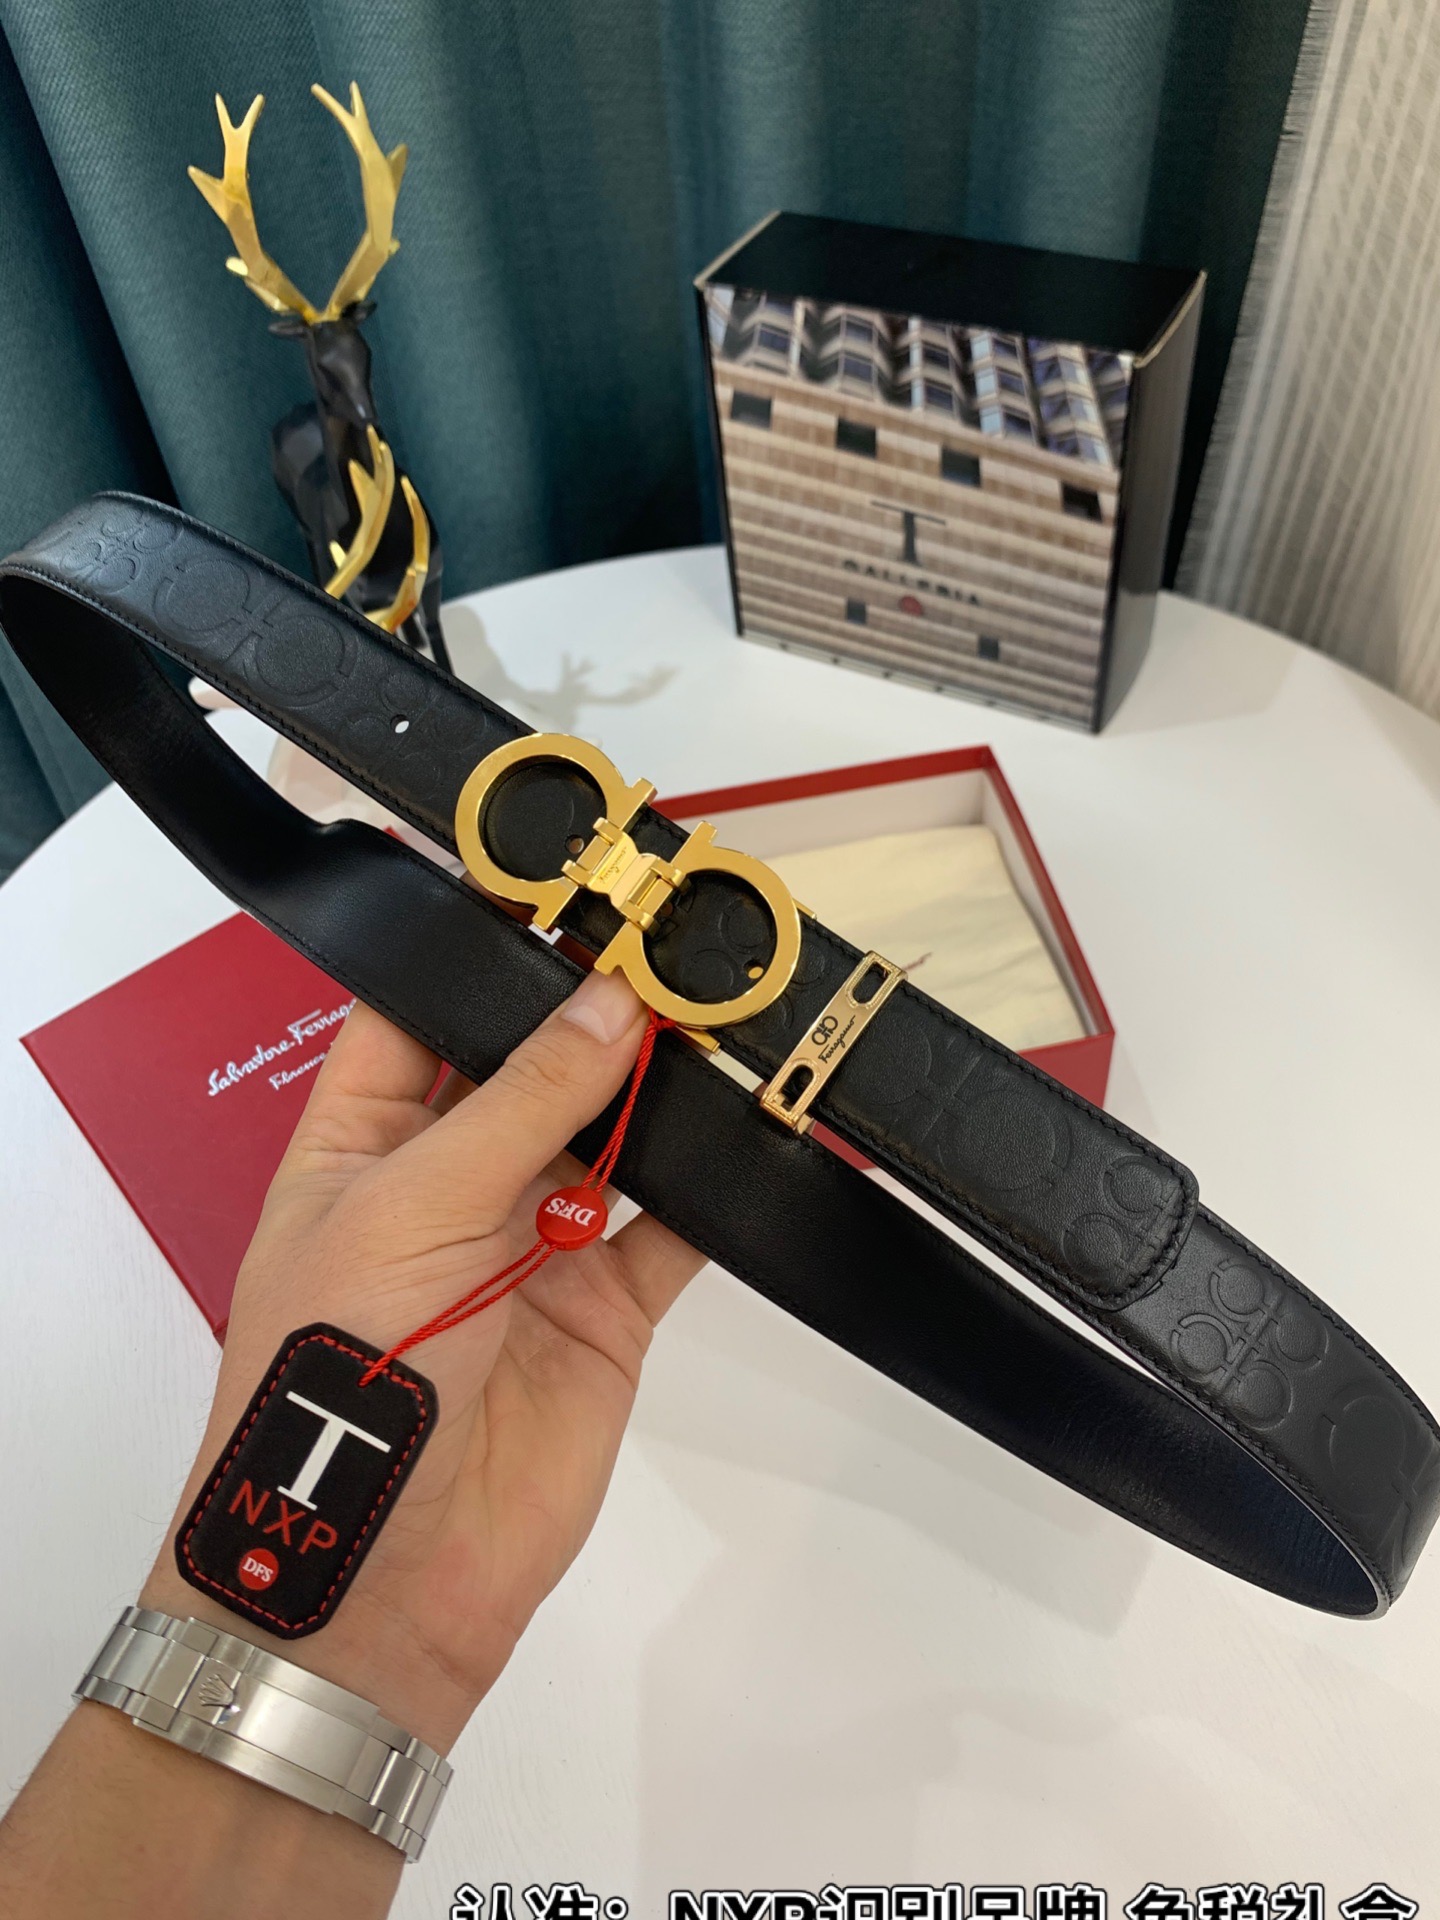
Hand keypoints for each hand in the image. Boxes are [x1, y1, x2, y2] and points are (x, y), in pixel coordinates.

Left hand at [142, 967, 704, 1748]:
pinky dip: (719, 1186)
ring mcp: (531, 1241)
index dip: (478, 952)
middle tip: (673, 939)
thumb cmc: (341, 1379)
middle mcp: (447, 1180)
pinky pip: (674, 1227)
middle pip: (528, 1065)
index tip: (560, 886)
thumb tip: (612, 1001)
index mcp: (360, 1142)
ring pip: (611, 1134)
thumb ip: (522, 1100)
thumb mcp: (414, 1207)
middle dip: (592, 1011)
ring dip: (663, 1086)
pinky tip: (761, 1129)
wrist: (384, 1581)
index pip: (416, 1014)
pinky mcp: (607, 1306)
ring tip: (728, 1011)